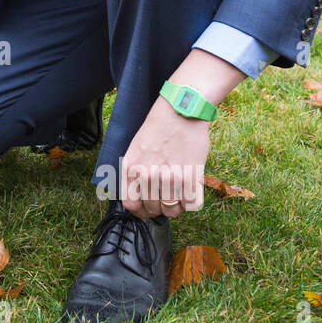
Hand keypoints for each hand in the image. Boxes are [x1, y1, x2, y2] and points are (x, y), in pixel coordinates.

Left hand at [120, 95, 210, 219]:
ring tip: (178, 192)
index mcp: (131, 168)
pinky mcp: (190, 177)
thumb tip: (138, 198)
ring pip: (172, 210)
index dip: (140, 210)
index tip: (147, 208)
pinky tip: (188, 188)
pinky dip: (190, 200)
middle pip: (153, 209)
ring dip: (175, 205)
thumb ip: (133, 174)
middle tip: (166, 197)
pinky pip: (189, 204)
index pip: (131, 204)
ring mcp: (169, 178)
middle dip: (159, 207)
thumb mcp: (135, 149)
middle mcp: (147, 176)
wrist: (180, 112)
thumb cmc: (158, 128)